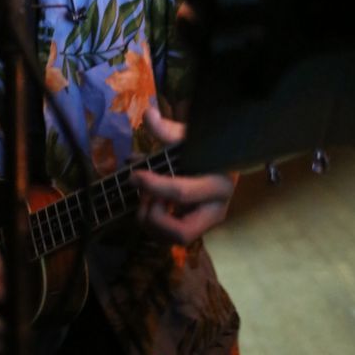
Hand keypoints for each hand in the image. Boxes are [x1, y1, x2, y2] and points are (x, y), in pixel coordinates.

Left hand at [129, 107, 236, 244]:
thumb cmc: (204, 149)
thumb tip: (148, 114)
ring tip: (145, 197)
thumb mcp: (187, 137)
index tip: (134, 174)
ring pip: (173, 239)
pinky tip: (150, 203)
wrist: (220, 163)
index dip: (153, 185)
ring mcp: (207, 225)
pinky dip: (153, 225)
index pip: (181, 192)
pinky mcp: (197, 230)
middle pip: (181, 232)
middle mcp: (216, 210)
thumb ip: (168, 130)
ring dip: (151, 221)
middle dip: (154, 216)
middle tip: (144, 196)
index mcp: (218, 184)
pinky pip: (170, 238)